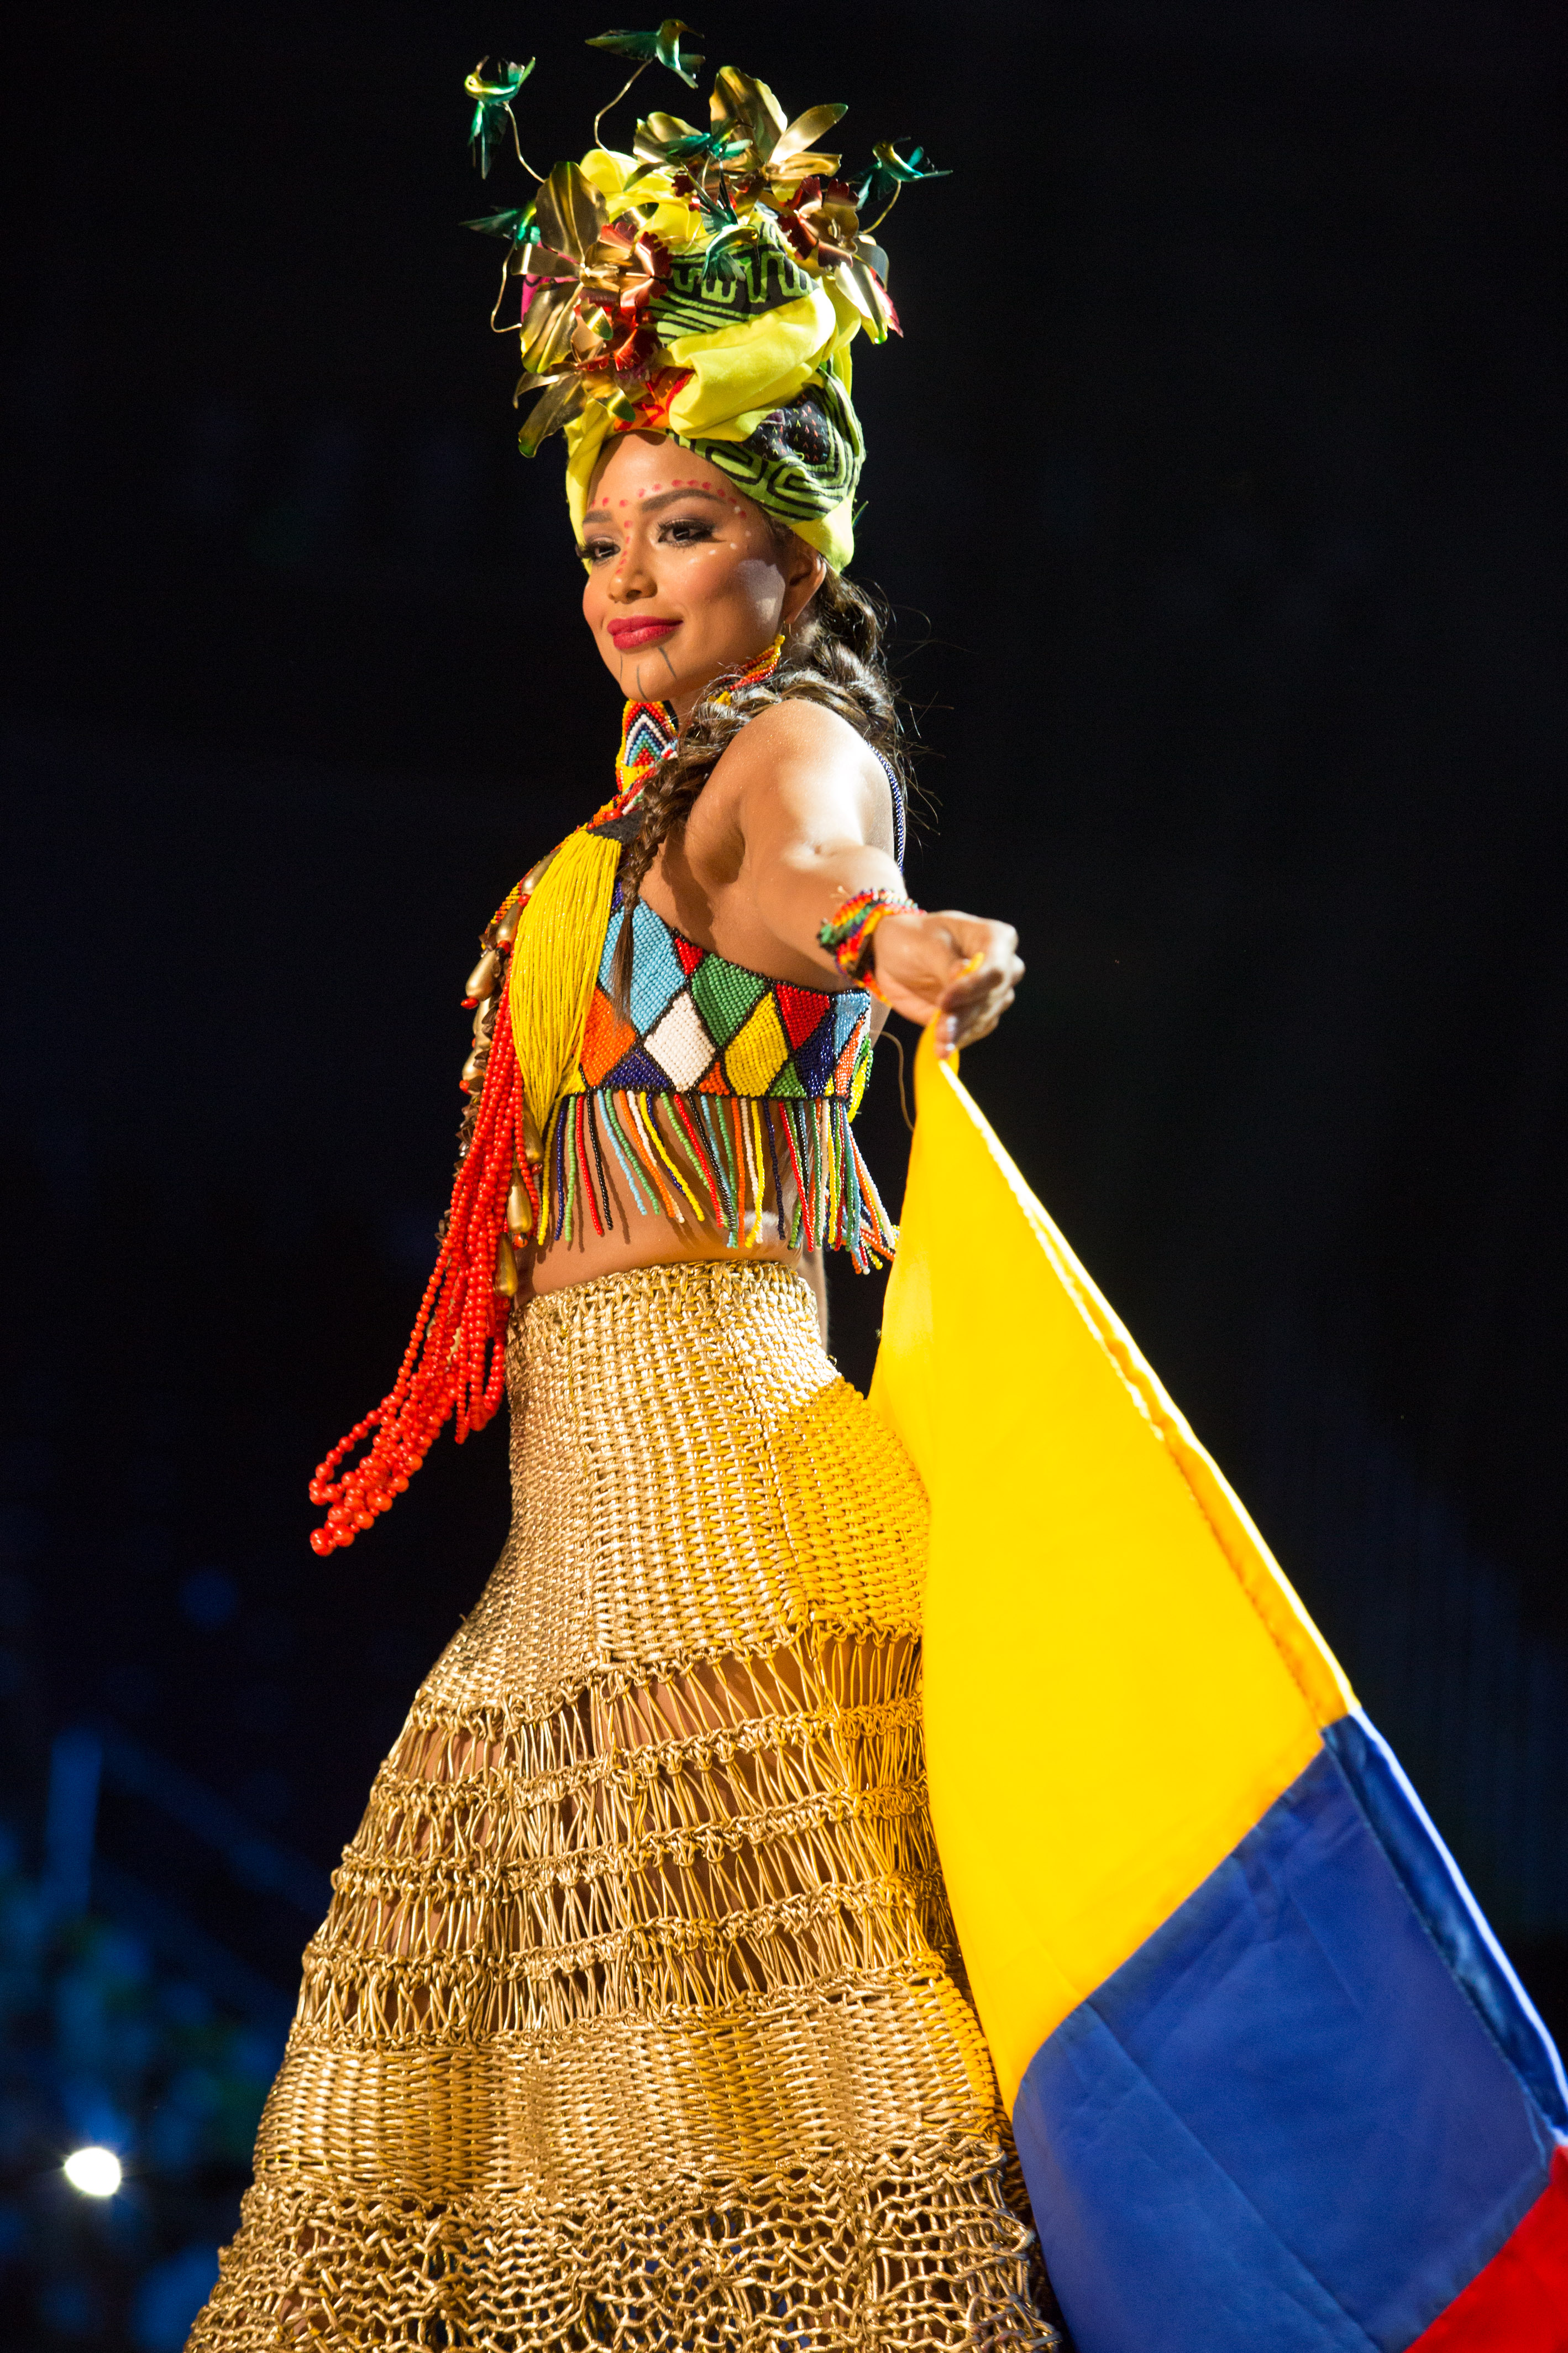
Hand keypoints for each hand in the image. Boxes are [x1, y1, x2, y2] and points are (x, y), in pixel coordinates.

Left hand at [868, 909, 1022, 1053]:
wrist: (897, 956)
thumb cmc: (914, 937)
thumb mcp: (925, 943)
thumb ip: (945, 962)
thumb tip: (962, 973)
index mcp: (996, 938)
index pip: (996, 969)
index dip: (973, 987)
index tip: (946, 1001)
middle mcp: (1003, 967)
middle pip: (993, 997)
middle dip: (966, 1015)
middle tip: (941, 1031)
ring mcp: (991, 993)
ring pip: (985, 1018)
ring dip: (960, 1032)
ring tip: (939, 1043)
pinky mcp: (976, 1015)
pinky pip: (974, 1031)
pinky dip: (957, 1040)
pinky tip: (941, 1048)